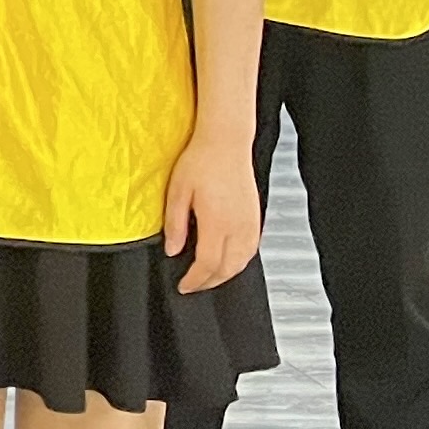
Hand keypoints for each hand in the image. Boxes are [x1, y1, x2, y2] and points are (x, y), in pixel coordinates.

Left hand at [164, 131, 261, 291]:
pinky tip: (229, 260)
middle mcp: (238, 226)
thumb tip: (172, 250)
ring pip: (243, 262)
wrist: (226, 142)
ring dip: (226, 275)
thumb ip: (175, 224)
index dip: (195, 280)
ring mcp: (250, 222)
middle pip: (227, 269)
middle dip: (210, 283)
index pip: (207, 264)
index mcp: (217, 222)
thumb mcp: (177, 192)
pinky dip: (240, 262)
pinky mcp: (256, 217)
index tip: (184, 286)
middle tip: (194, 286)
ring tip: (209, 277)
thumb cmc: (201, 161)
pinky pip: (251, 250)